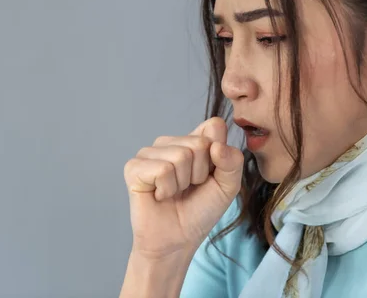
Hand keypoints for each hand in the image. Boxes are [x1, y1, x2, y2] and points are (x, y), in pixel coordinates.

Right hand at [123, 117, 243, 259]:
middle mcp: (170, 142)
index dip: (219, 155)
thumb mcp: (228, 185)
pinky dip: (167, 189)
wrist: (178, 240)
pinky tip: (160, 196)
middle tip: (189, 189)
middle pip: (199, 143)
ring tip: (174, 193)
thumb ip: (233, 162)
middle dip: (200, 173)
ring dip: (182, 183)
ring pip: (180, 156)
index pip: (214, 126)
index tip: (210, 176)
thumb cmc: (200, 211)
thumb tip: (216, 146)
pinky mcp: (134, 167)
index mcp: (192, 139)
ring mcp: (149, 152)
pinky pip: (162, 169)